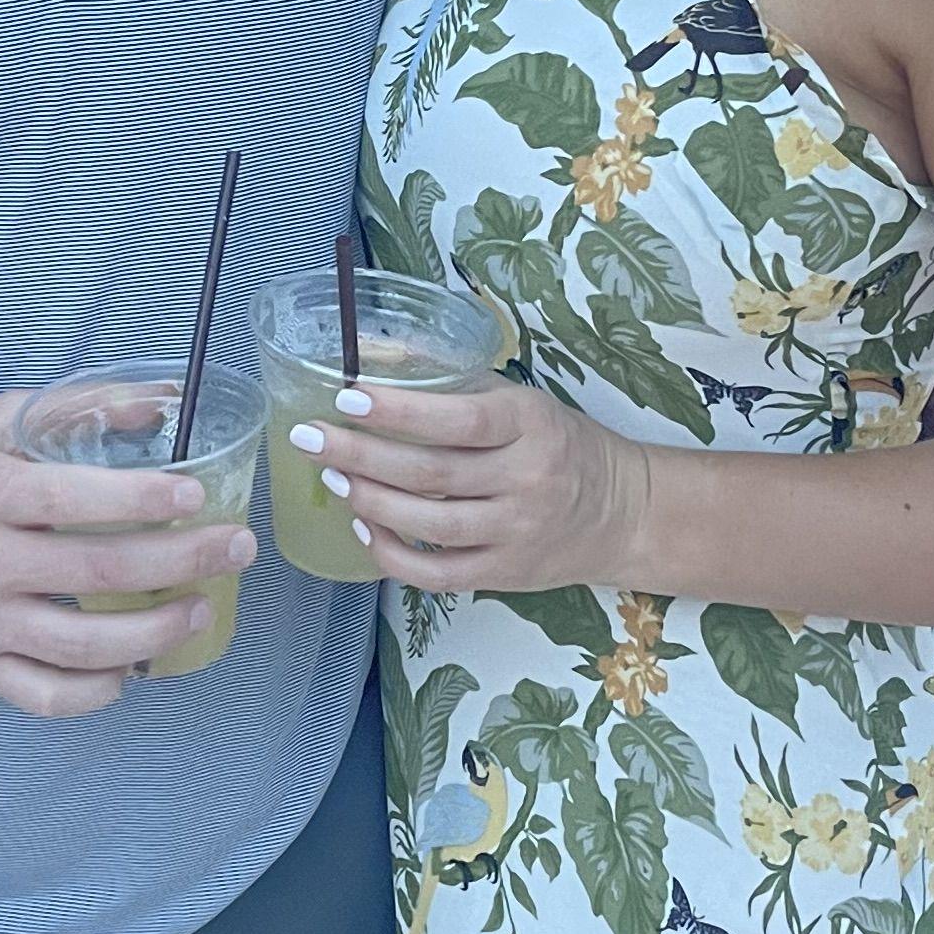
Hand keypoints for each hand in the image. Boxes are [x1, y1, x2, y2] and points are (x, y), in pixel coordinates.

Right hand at [0, 390, 250, 716]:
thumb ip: (77, 408)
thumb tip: (163, 403)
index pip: (75, 499)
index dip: (145, 499)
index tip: (197, 495)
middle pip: (98, 573)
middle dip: (183, 562)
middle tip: (234, 549)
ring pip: (82, 646)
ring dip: (157, 632)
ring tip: (200, 609)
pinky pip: (47, 696)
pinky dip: (98, 691)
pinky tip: (132, 668)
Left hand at [287, 374, 648, 598]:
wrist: (623, 512)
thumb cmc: (560, 445)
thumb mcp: (523, 403)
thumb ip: (459, 389)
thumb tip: (377, 360)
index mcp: (531, 425)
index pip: (459, 419)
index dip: (399, 412)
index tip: (347, 398)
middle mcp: (527, 479)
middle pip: (432, 473)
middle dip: (361, 454)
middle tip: (310, 438)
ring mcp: (517, 532)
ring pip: (430, 525)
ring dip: (370, 502)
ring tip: (333, 477)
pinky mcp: (506, 574)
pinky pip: (438, 574)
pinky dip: (393, 555)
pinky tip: (364, 528)